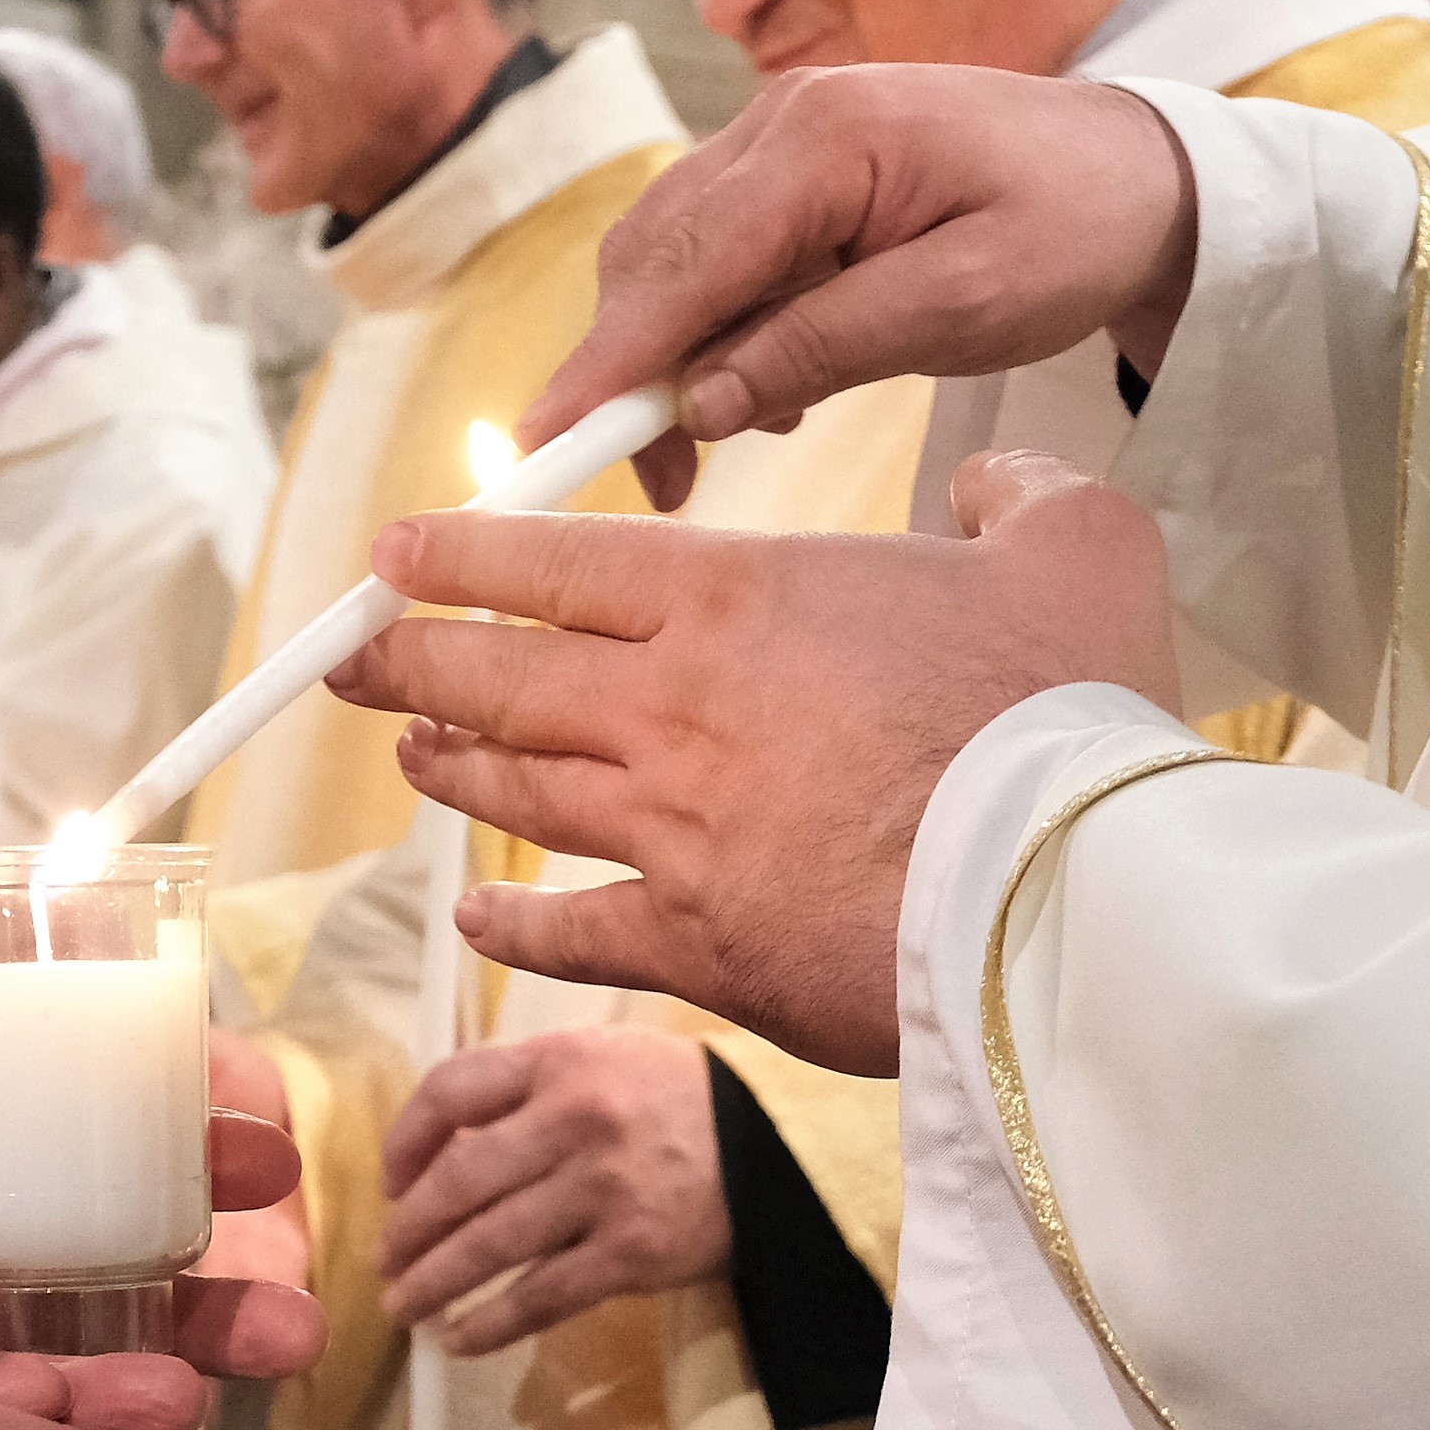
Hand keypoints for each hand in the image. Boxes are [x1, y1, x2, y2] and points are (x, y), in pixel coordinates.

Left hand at [328, 461, 1180, 1070]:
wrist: (1062, 894)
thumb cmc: (1070, 719)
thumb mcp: (1078, 550)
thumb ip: (1025, 497)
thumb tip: (1003, 482)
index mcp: (739, 597)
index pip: (558, 561)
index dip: (462, 555)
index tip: (399, 556)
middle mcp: (673, 710)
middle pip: (499, 676)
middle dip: (409, 661)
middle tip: (351, 657)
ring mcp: (669, 834)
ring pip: (518, 792)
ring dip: (452, 768)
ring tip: (413, 751)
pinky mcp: (693, 947)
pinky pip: (567, 933)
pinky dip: (508, 924)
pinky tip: (474, 912)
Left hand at [382, 1028, 726, 1348]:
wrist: (781, 1149)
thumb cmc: (681, 1101)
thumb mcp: (605, 1056)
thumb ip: (527, 1088)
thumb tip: (441, 1149)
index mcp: (560, 1061)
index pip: (450, 1091)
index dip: (405, 1143)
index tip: (391, 1183)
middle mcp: (575, 1120)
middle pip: (458, 1181)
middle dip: (408, 1230)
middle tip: (387, 1260)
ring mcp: (603, 1190)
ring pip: (488, 1246)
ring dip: (433, 1283)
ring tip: (405, 1307)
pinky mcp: (631, 1254)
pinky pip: (540, 1298)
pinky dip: (489, 1325)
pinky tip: (458, 1340)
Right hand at [508, 66, 1202, 497]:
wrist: (1137, 169)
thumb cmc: (1070, 227)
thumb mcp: (965, 306)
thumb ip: (826, 346)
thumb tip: (700, 403)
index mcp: (827, 139)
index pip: (685, 262)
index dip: (609, 360)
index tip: (550, 441)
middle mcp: (781, 121)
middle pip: (653, 257)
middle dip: (632, 374)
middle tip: (661, 485)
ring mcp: (779, 137)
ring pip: (669, 258)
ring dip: (675, 357)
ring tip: (728, 440)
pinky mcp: (791, 169)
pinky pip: (714, 255)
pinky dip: (715, 329)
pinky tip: (765, 386)